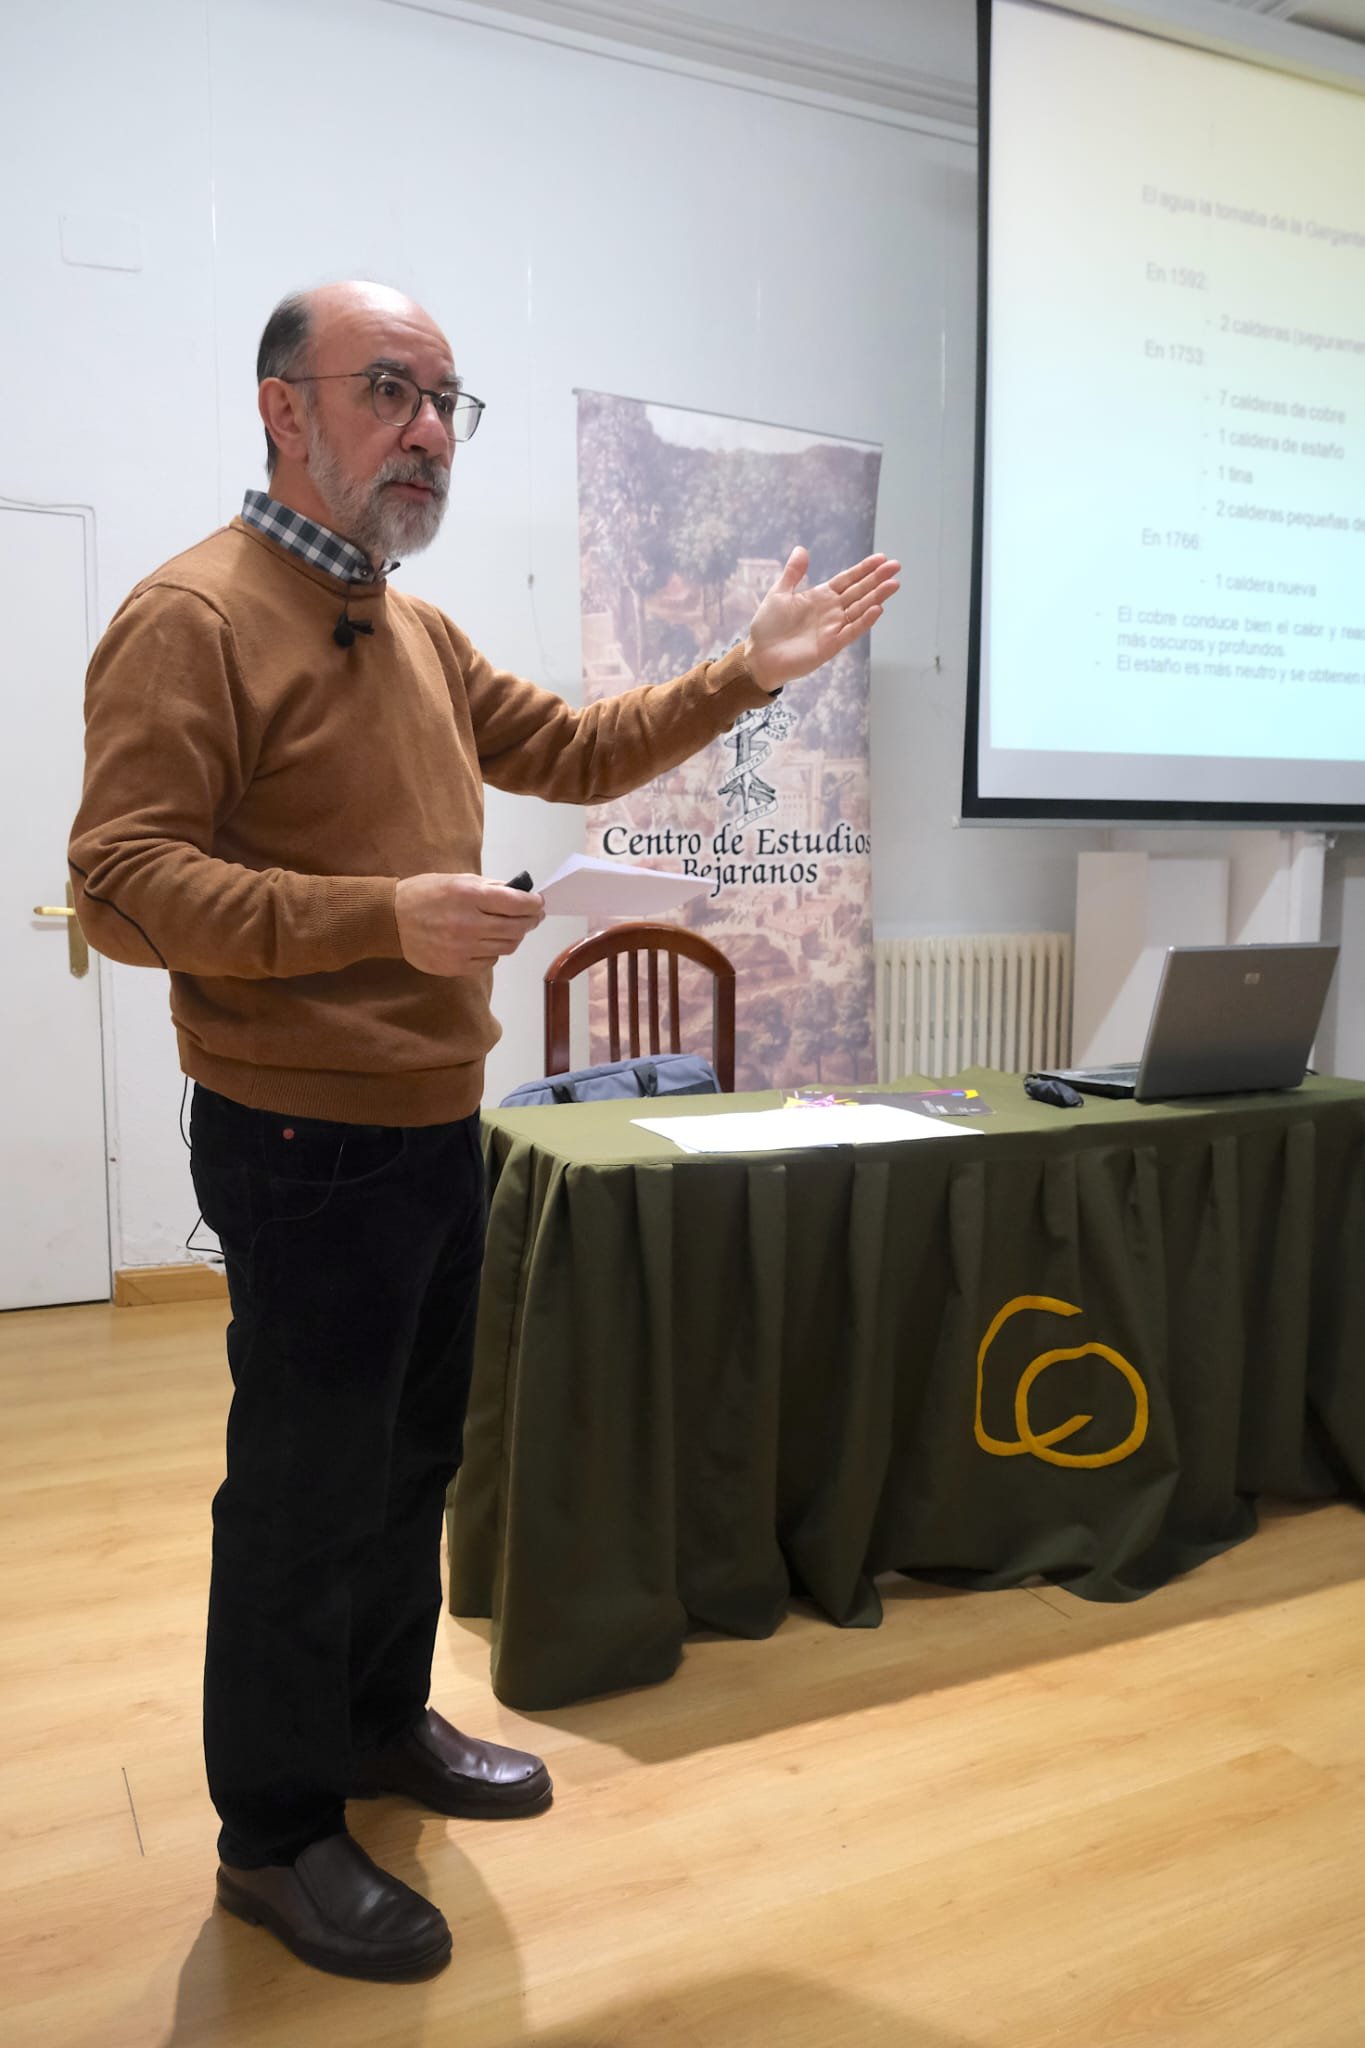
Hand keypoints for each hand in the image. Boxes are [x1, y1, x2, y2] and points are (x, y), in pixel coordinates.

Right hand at [395, 872, 544, 975]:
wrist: (390, 920)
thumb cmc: (425, 894)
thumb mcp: (457, 879)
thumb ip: (491, 887)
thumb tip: (522, 895)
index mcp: (469, 896)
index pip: (517, 903)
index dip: (534, 904)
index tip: (539, 903)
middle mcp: (468, 924)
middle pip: (517, 928)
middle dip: (530, 921)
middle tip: (532, 916)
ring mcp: (462, 948)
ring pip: (507, 946)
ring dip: (514, 936)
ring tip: (510, 928)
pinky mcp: (456, 966)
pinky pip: (490, 961)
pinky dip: (494, 950)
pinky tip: (486, 941)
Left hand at [743, 548, 900, 692]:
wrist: (759, 656)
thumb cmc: (768, 627)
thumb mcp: (779, 593)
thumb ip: (793, 573)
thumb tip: (802, 549)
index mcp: (820, 597)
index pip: (848, 579)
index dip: (864, 569)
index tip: (882, 558)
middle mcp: (831, 611)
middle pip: (859, 591)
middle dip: (877, 578)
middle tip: (896, 566)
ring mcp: (833, 628)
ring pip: (860, 609)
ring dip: (877, 597)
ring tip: (893, 584)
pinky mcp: (831, 645)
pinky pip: (851, 631)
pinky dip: (864, 621)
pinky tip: (878, 609)